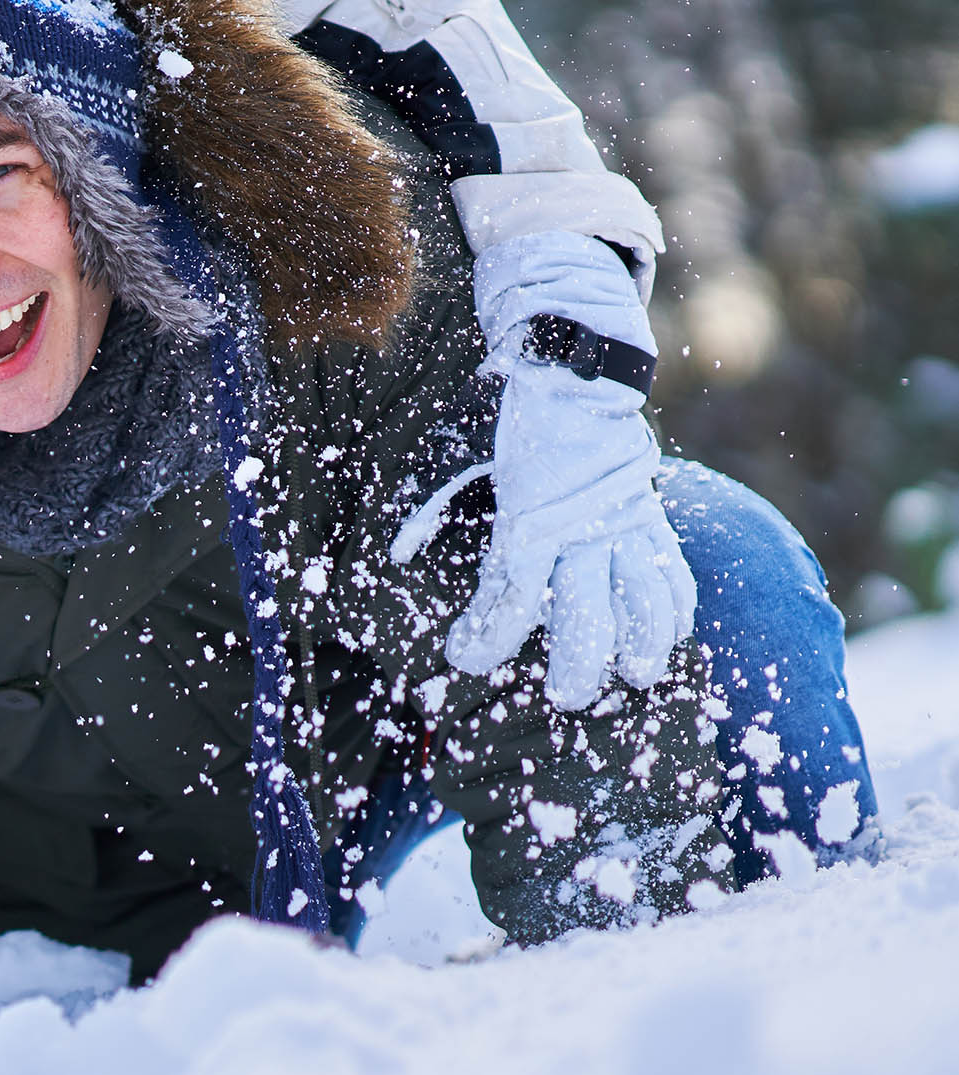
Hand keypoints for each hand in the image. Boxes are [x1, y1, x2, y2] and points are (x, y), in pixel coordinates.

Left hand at [451, 234, 697, 709]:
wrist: (573, 377)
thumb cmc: (512, 432)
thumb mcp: (464, 469)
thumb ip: (437, 514)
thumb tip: (400, 554)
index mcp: (529, 519)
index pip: (512, 598)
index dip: (487, 637)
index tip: (462, 660)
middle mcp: (581, 530)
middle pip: (586, 617)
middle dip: (577, 665)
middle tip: (564, 697)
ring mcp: (624, 526)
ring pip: (644, 602)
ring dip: (642, 645)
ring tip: (635, 677)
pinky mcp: (651, 518)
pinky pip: (673, 571)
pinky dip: (675, 608)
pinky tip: (673, 636)